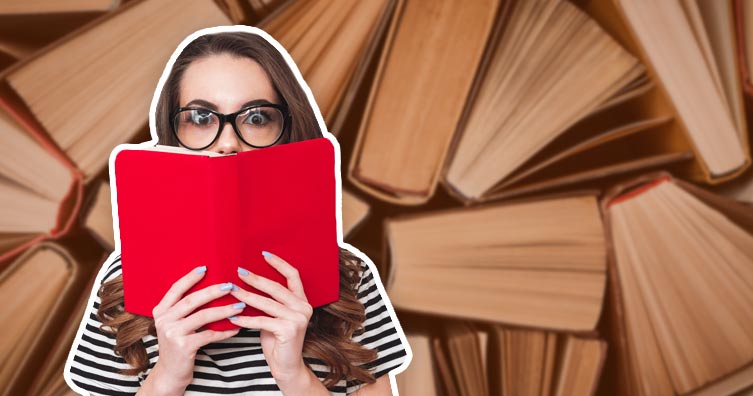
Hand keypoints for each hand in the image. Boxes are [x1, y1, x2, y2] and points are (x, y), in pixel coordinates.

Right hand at [147, 266, 244, 393]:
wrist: (170, 373)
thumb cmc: (178, 344)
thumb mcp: (175, 324)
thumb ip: (184, 309)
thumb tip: (211, 288)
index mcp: (161, 311)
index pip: (176, 289)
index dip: (190, 278)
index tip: (206, 267)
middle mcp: (164, 320)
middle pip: (192, 300)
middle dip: (213, 291)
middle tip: (231, 286)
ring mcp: (172, 334)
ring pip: (203, 316)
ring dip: (224, 310)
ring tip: (240, 305)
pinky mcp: (183, 347)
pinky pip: (209, 335)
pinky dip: (225, 331)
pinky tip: (237, 328)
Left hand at [230, 251, 313, 385]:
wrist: (287, 367)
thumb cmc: (278, 342)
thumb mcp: (274, 317)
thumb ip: (268, 302)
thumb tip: (246, 284)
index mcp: (302, 301)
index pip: (293, 275)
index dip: (279, 263)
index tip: (263, 254)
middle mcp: (303, 307)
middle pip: (276, 287)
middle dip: (256, 278)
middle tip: (239, 272)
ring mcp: (298, 318)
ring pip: (267, 303)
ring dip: (246, 296)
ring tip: (231, 291)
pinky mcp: (289, 329)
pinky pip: (262, 320)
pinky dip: (246, 319)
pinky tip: (233, 316)